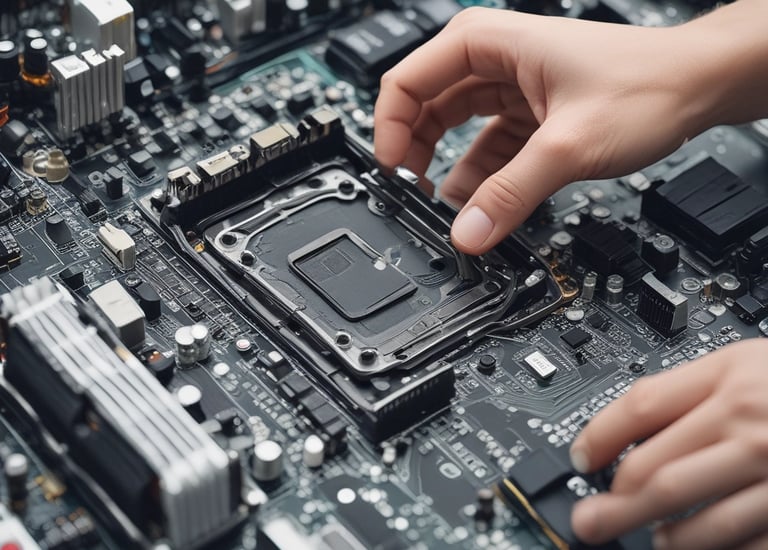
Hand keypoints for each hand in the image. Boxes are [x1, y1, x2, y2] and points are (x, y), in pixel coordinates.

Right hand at [374, 8, 721, 254]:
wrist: (699, 85)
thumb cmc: (647, 83)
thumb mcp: (568, 146)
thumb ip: (512, 194)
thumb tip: (468, 235)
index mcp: (487, 43)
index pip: (406, 81)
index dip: (389, 130)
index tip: (391, 173)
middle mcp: (492, 61)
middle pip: (424, 107)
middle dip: (413, 151)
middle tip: (411, 193)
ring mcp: (509, 88)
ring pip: (453, 130)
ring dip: (445, 169)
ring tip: (443, 206)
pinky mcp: (527, 116)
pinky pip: (486, 148)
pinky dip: (478, 176)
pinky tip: (479, 204)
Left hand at [569, 339, 767, 549]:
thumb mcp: (742, 363)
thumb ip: (685, 391)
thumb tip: (621, 429)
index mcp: (730, 380)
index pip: (639, 409)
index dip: (597, 436)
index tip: (580, 458)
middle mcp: (751, 426)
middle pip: (655, 473)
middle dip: (612, 505)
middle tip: (588, 521)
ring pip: (697, 520)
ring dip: (661, 537)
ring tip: (649, 539)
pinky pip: (748, 543)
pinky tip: (696, 546)